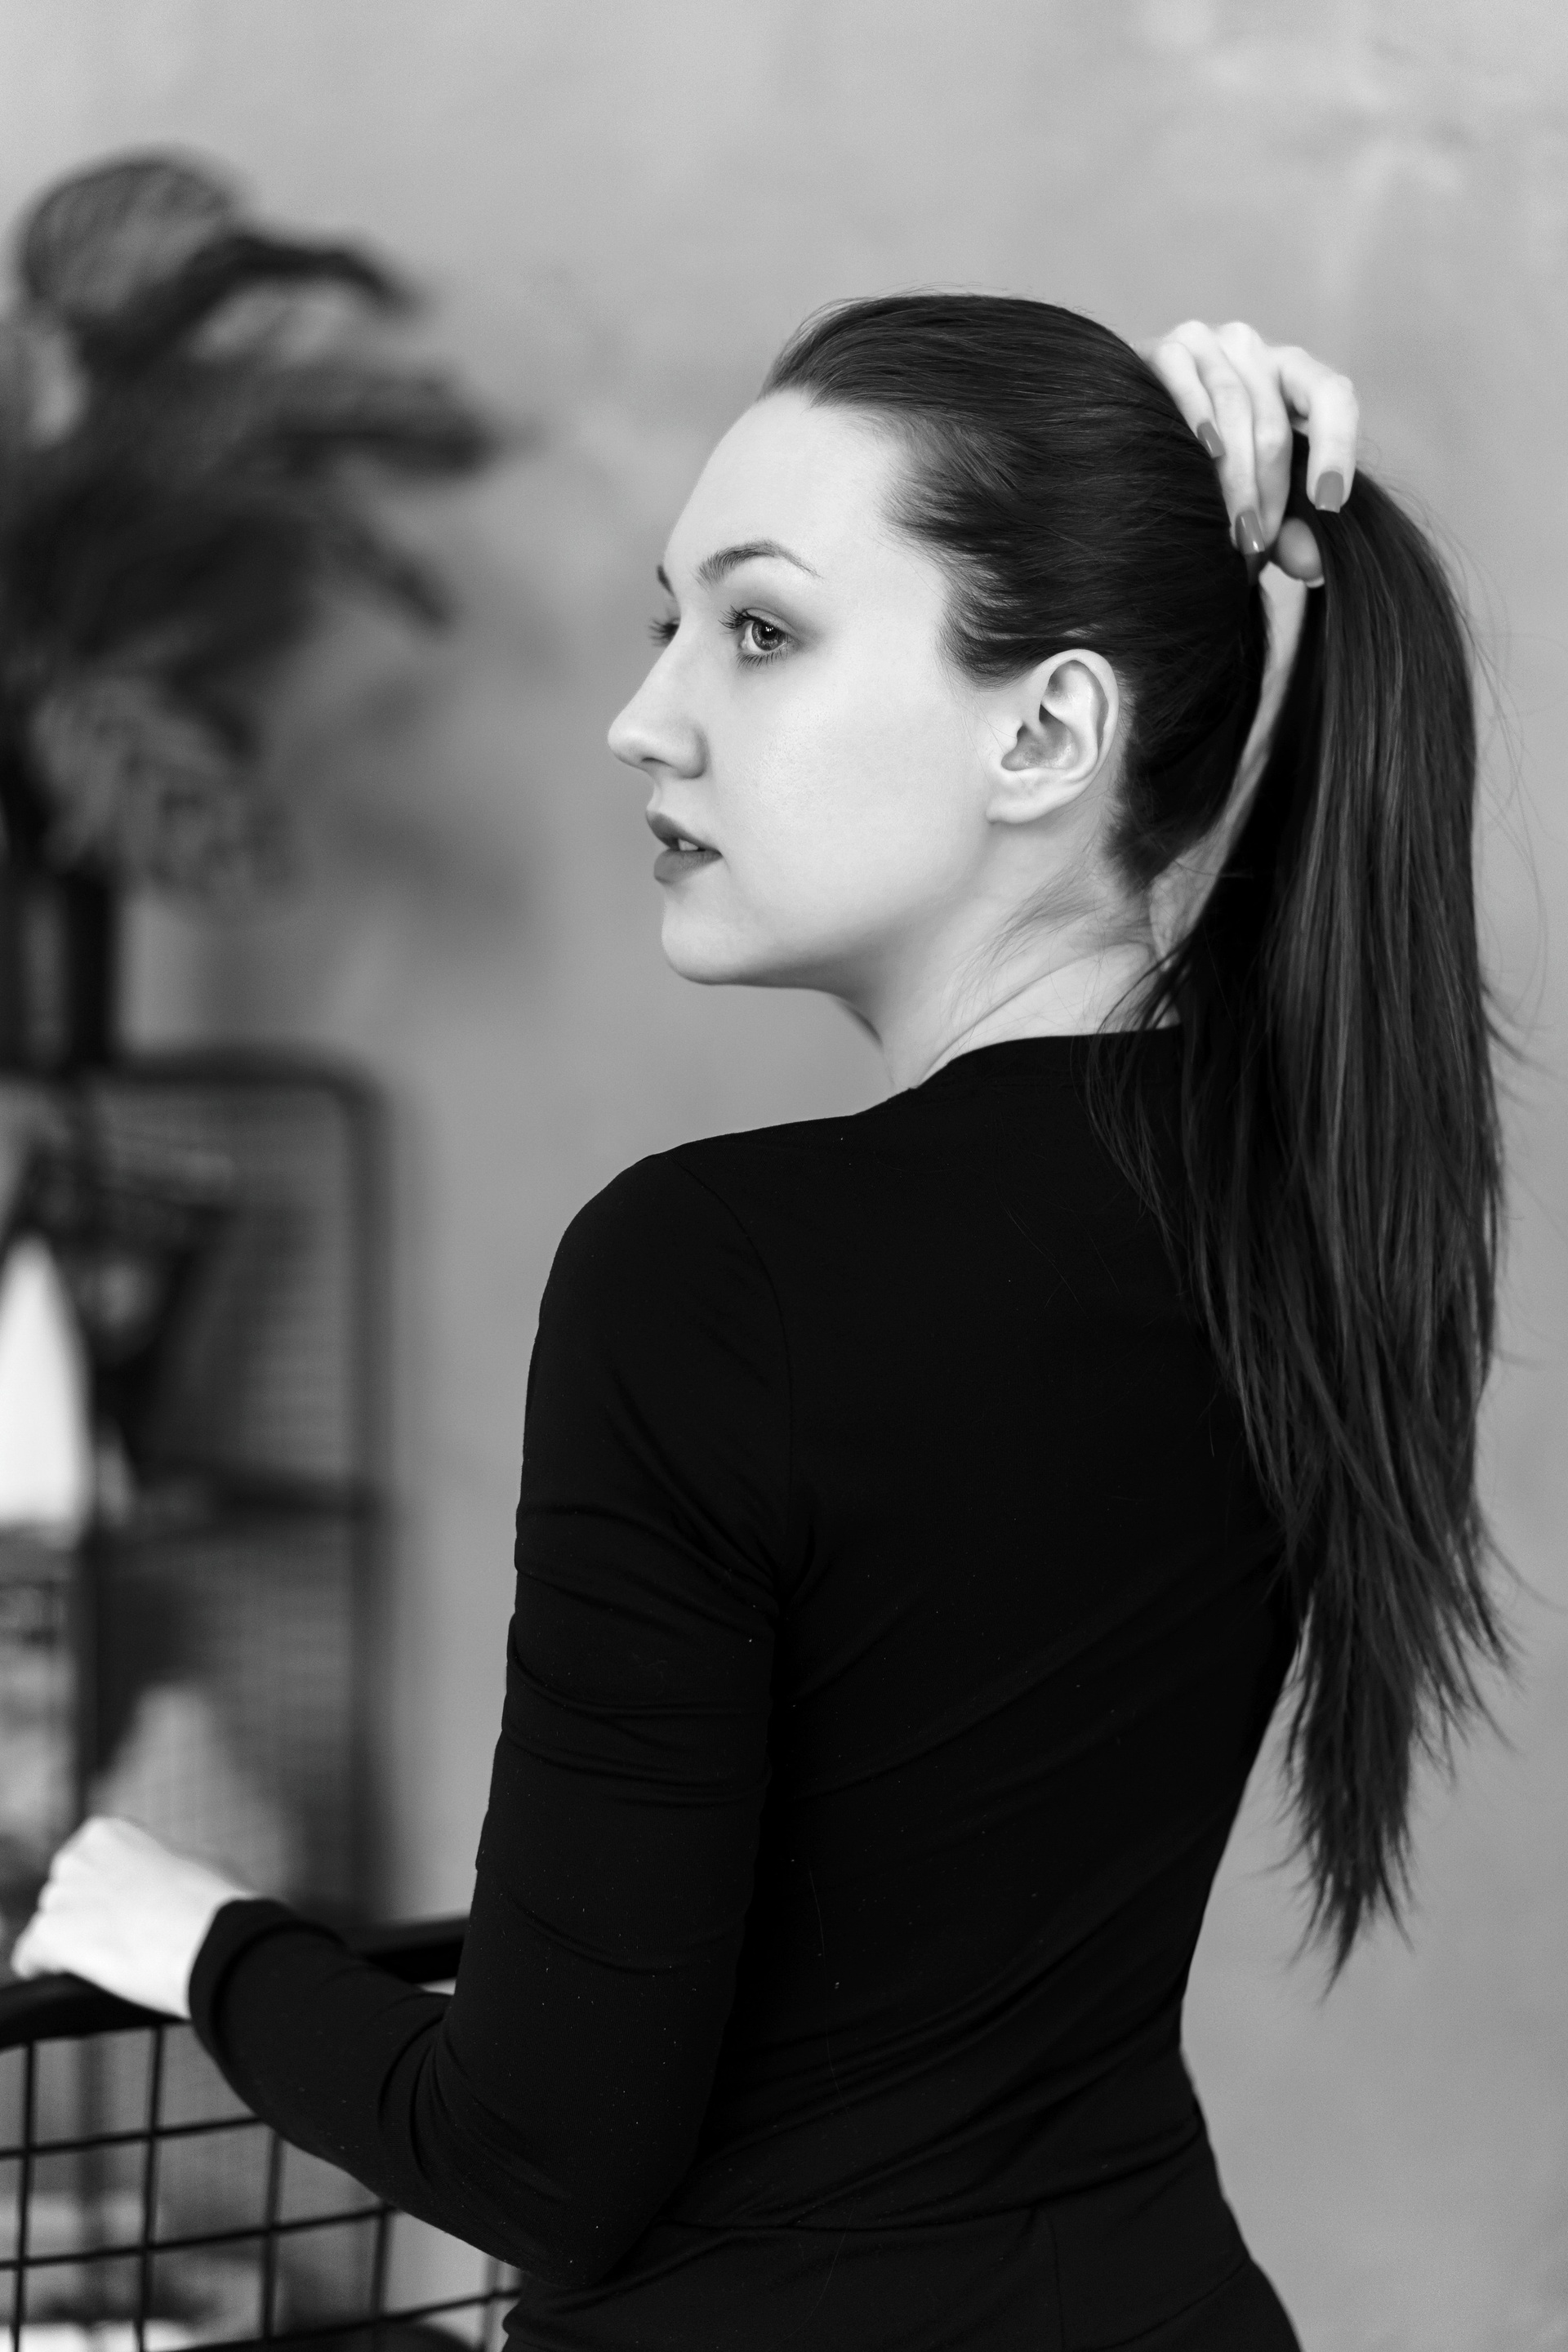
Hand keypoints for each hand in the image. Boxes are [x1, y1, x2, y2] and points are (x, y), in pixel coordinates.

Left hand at [10, 1816, 254, 2019]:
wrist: (211, 1939)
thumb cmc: (215, 1901)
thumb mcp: (195, 1860)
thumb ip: (163, 1862)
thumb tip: (165, 1877)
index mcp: (108, 1833)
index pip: (89, 1863)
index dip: (108, 1889)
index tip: (127, 1907)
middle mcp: (75, 1858)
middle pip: (67, 1893)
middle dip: (88, 1913)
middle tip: (121, 1937)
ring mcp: (60, 1897)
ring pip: (52, 1925)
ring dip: (72, 1942)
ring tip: (108, 1962)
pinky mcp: (50, 1936)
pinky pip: (29, 1956)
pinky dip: (41, 1968)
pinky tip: (59, 1976)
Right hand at [1141, 320, 1359, 583]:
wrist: (1123, 436)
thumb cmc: (1198, 467)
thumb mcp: (1254, 498)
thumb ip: (1290, 531)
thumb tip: (1315, 566)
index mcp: (1290, 375)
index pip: (1332, 397)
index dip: (1337, 449)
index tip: (1327, 505)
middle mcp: (1253, 350)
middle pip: (1273, 426)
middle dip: (1267, 495)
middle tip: (1253, 547)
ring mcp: (1208, 342)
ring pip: (1234, 411)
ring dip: (1233, 479)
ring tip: (1228, 531)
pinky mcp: (1164, 349)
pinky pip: (1189, 386)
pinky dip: (1199, 422)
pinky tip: (1205, 455)